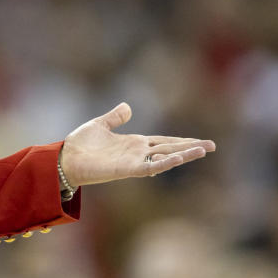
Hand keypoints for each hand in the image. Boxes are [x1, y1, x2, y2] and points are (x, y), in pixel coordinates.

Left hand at [60, 102, 214, 185]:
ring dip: (184, 154)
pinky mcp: (127, 169)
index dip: (181, 140)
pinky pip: (150, 167)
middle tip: (213, 145)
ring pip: (165, 158)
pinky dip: (165, 163)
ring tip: (204, 149)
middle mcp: (138, 153)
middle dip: (190, 147)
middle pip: (170, 148)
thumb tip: (127, 107)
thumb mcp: (100, 125)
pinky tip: (179, 158)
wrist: (64, 158)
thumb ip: (115, 117)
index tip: (200, 141)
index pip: (163, 141)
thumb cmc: (80, 145)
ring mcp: (134, 162)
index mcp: (134, 143)